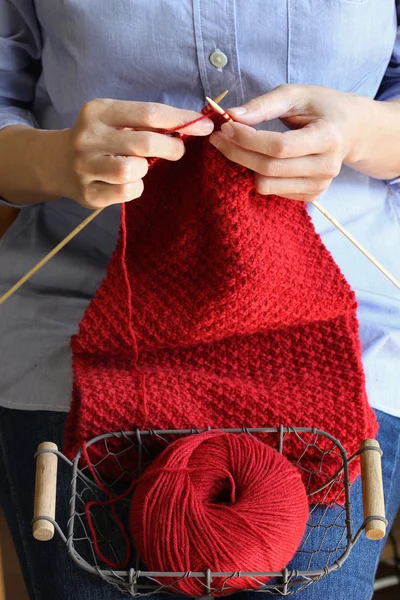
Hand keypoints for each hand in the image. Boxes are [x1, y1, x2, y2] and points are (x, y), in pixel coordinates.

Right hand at [48, 99, 213, 207]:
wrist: (55, 162)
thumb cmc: (99, 138)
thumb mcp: (114, 119)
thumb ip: (146, 121)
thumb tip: (192, 125)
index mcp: (97, 111)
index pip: (148, 112)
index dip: (180, 119)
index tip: (204, 125)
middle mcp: (88, 137)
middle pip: (144, 143)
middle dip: (171, 147)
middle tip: (179, 151)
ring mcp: (85, 167)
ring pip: (132, 171)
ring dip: (146, 170)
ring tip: (140, 167)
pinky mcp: (88, 194)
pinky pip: (126, 193)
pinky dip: (135, 188)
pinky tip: (128, 182)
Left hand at [209, 84, 373, 201]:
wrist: (352, 130)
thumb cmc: (323, 107)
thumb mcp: (297, 94)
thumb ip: (264, 104)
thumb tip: (232, 116)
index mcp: (328, 138)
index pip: (278, 146)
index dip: (247, 139)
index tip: (226, 126)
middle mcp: (327, 167)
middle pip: (268, 169)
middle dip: (237, 152)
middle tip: (219, 137)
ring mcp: (319, 186)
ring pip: (266, 185)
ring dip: (244, 165)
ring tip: (235, 146)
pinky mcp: (311, 196)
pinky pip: (272, 192)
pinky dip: (257, 175)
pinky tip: (255, 159)